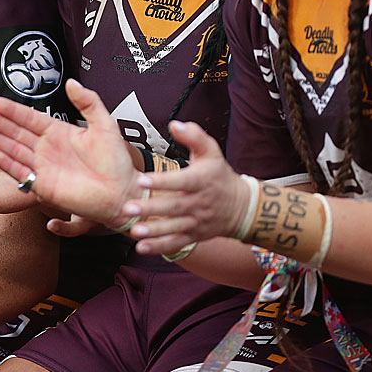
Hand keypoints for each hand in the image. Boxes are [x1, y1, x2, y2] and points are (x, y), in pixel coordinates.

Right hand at [0, 80, 143, 227]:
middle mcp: (47, 148)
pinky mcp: (43, 186)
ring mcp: (43, 167)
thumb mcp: (105, 126)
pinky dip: (8, 164)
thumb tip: (71, 82)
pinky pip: (21, 173)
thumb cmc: (117, 162)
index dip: (12, 110)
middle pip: (16, 132)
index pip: (30, 118)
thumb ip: (88, 102)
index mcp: (58, 132)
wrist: (123, 193)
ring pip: (14, 150)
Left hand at [123, 120, 248, 255]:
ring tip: (135, 230)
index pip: (181, 181)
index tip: (142, 178)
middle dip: (151, 208)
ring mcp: (196, 221)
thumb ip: (194, 136)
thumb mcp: (211, 152)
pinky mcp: (194, 235)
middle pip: (173, 206)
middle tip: (129, 207)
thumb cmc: (219, 175)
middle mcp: (199, 203)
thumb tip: (175, 124)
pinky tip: (142, 248)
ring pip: (174, 227)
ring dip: (153, 230)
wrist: (242, 207)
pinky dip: (160, 247)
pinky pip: (177, 243)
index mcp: (201, 180)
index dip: (162, 180)